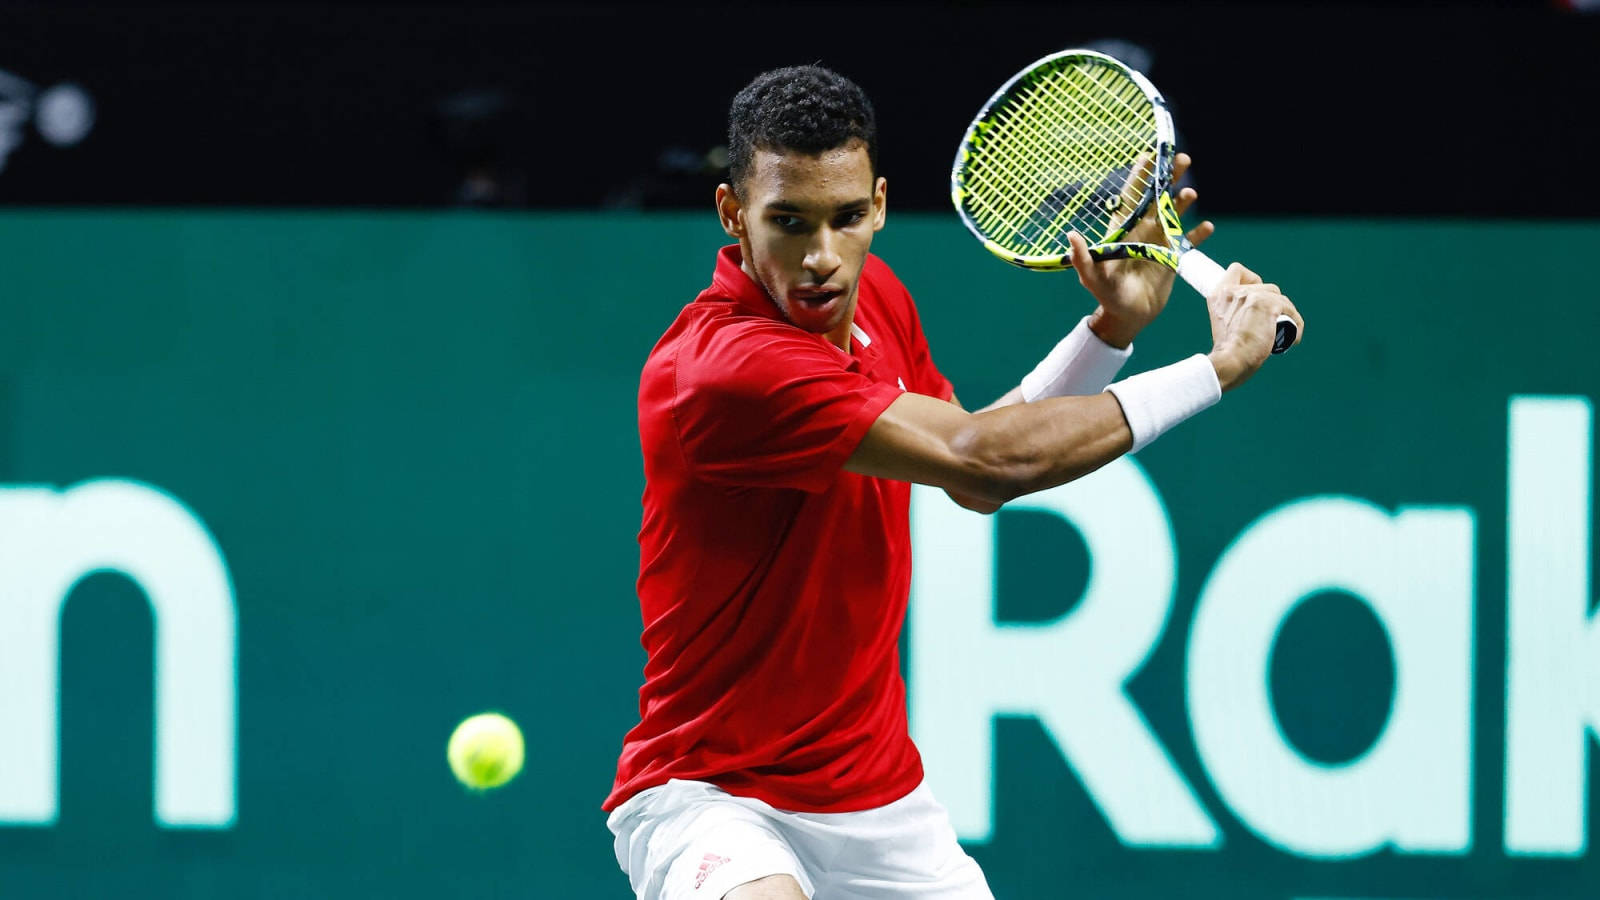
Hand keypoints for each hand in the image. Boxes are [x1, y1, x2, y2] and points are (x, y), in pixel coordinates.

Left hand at [1067, 152, 1214, 348]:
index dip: (1140, 176)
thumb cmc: (1106, 295)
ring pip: (1175, 215)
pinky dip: (1198, 234)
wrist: (1127, 317)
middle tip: (1182, 159)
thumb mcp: (1092, 277)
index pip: (1132, 196)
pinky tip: (1208, 226)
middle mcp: (1143, 231)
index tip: (1149, 155)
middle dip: (1168, 178)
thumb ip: (1084, 257)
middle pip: (1158, 198)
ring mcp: (1160, 243)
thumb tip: (1071, 235)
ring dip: (1183, 202)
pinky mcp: (1173, 259)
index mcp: (1123, 230)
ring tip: (1191, 193)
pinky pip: (1188, 242)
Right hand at [1204, 263, 1304, 391]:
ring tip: (1283, 334)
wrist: (1231, 361)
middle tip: (1270, 324)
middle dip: (1273, 304)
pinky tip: (1291, 340)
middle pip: (1266, 286)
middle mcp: (1234, 291)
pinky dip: (1295, 325)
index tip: (1254, 298)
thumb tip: (1251, 315)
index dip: (1250, 280)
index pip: (1237, 270)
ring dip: (1286, 314)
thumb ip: (1232, 313)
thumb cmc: (1228, 352)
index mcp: (1219, 294)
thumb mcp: (1223, 325)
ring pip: (1281, 298)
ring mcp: (1251, 295)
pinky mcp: (1268, 304)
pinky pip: (1290, 310)